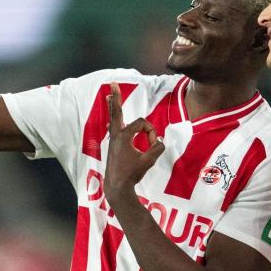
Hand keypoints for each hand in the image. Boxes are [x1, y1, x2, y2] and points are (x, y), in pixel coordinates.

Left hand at [103, 82, 164, 202]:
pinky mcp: (114, 146)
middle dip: (116, 97)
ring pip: (114, 118)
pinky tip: (112, 118)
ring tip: (110, 94)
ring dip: (114, 106)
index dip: (151, 131)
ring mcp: (113, 140)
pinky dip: (115, 119)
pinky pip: (115, 128)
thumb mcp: (149, 161)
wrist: (117, 186)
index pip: (142, 124)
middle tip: (112, 83)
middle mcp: (116, 135)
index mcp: (124, 135)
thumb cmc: (132, 173)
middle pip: (117, 111)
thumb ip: (157, 148)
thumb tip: (159, 142)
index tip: (153, 144)